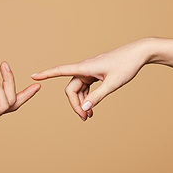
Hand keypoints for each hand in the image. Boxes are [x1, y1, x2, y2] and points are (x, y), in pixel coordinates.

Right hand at [31, 39, 151, 120]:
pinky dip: (88, 97)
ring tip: (90, 115)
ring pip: (79, 89)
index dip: (46, 74)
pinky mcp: (96, 73)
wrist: (139, 53)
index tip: (33, 76)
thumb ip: (98, 96)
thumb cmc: (126, 65)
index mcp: (85, 67)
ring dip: (82, 102)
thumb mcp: (113, 84)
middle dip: (75, 104)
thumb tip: (84, 108)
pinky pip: (86, 86)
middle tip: (85, 118)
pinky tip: (93, 106)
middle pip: (72, 88)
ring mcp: (90, 70)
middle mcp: (85, 68)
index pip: (60, 70)